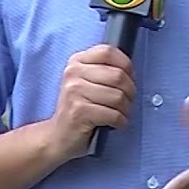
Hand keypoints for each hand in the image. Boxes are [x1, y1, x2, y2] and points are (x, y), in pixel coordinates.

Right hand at [47, 44, 135, 159]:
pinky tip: (116, 123)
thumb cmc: (79, 108)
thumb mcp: (87, 82)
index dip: (126, 64)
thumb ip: (104, 70)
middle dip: (130, 91)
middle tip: (128, 101)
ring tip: (122, 114)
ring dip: (126, 109)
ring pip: (118, 96)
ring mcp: (74, 92)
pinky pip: (113, 114)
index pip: (108, 52)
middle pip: (117, 75)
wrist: (58, 136)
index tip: (130, 78)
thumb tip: (130, 70)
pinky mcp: (78, 112)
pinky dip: (121, 121)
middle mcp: (72, 73)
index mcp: (76, 62)